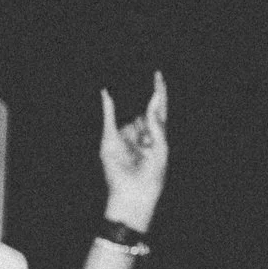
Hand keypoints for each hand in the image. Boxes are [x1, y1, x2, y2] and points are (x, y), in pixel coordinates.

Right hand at [100, 72, 171, 233]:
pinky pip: (109, 119)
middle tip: (142, 73)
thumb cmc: (152, 177)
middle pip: (142, 109)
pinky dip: (108, 106)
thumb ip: (157, 125)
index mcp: (156, 135)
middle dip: (142, 96)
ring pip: (127, 114)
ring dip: (128, 102)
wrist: (134, 196)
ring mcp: (124, 135)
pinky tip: (106, 92)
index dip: (158, 92)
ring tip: (128, 86)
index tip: (157, 75)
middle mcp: (139, 133)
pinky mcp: (110, 141)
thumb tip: (154, 101)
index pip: (158, 109)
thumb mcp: (161, 149)